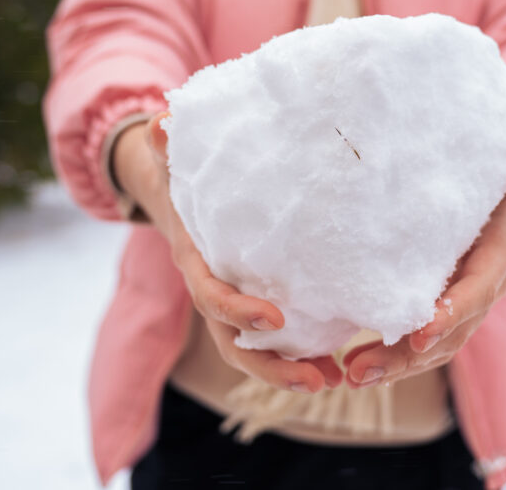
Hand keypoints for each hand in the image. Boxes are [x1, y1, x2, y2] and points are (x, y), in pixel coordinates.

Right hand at [114, 112, 343, 392]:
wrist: (177, 192)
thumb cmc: (183, 172)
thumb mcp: (175, 159)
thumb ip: (169, 146)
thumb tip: (165, 125)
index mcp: (195, 261)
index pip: (211, 296)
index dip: (238, 312)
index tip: (276, 320)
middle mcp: (212, 290)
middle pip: (235, 344)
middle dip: (273, 368)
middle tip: (318, 380)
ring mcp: (234, 303)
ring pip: (257, 351)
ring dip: (294, 370)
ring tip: (336, 379)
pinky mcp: (257, 303)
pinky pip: (276, 341)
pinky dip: (304, 354)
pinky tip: (340, 362)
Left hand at [342, 133, 505, 387]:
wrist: (498, 188)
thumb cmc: (496, 171)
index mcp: (497, 256)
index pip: (477, 292)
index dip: (451, 314)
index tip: (419, 333)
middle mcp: (483, 288)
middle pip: (450, 334)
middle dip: (408, 356)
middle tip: (362, 371)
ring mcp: (463, 304)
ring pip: (434, 347)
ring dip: (394, 366)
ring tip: (353, 376)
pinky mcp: (442, 308)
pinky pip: (422, 342)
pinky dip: (392, 358)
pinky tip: (355, 366)